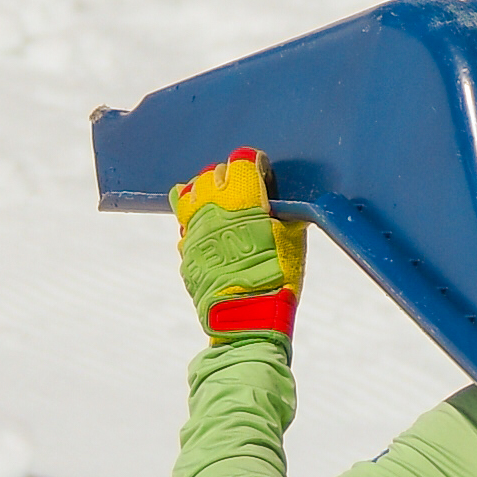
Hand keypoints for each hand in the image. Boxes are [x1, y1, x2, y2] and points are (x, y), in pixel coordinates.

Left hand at [175, 154, 305, 336]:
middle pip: (213, 173)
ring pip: (190, 192)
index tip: (261, 172)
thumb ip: (282, 212)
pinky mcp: (185, 248)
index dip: (253, 163)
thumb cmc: (276, 276)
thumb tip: (282, 205)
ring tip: (220, 205)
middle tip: (245, 192)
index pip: (240, 159)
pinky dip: (196, 219)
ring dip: (205, 193)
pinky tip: (210, 230)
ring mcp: (194, 227)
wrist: (244, 316)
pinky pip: (185, 222)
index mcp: (241, 196)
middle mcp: (212, 205)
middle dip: (229, 176)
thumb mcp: (292, 237)